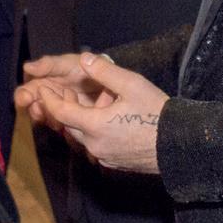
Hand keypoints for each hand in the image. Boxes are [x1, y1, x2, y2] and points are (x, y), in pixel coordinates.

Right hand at [15, 54, 106, 122]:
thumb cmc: (85, 67)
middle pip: (35, 110)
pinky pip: (66, 132)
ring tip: (58, 117)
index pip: (26, 93)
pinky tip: (72, 124)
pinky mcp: (75, 124)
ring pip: (50, 121)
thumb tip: (27, 67)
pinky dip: (67, 129)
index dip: (23, 97)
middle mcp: (49, 100)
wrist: (110, 78)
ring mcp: (62, 113)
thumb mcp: (67, 63)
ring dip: (52, 120)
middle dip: (36, 112)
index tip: (25, 100)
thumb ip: (49, 65)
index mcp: (43, 84)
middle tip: (39, 111)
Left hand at [25, 55, 167, 173]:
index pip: (60, 112)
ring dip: (83, 118)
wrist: (181, 145)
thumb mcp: (132, 85)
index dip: (49, 98)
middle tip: (64, 90)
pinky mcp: (115, 163)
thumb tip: (84, 59)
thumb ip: (104, 72)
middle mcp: (95, 145)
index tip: (41, 87)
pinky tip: (109, 118)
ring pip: (84, 135)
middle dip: (66, 106)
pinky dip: (95, 131)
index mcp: (94, 126)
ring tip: (97, 101)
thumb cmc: (157, 113)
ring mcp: (105, 157)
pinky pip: (97, 145)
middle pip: (70, 125)